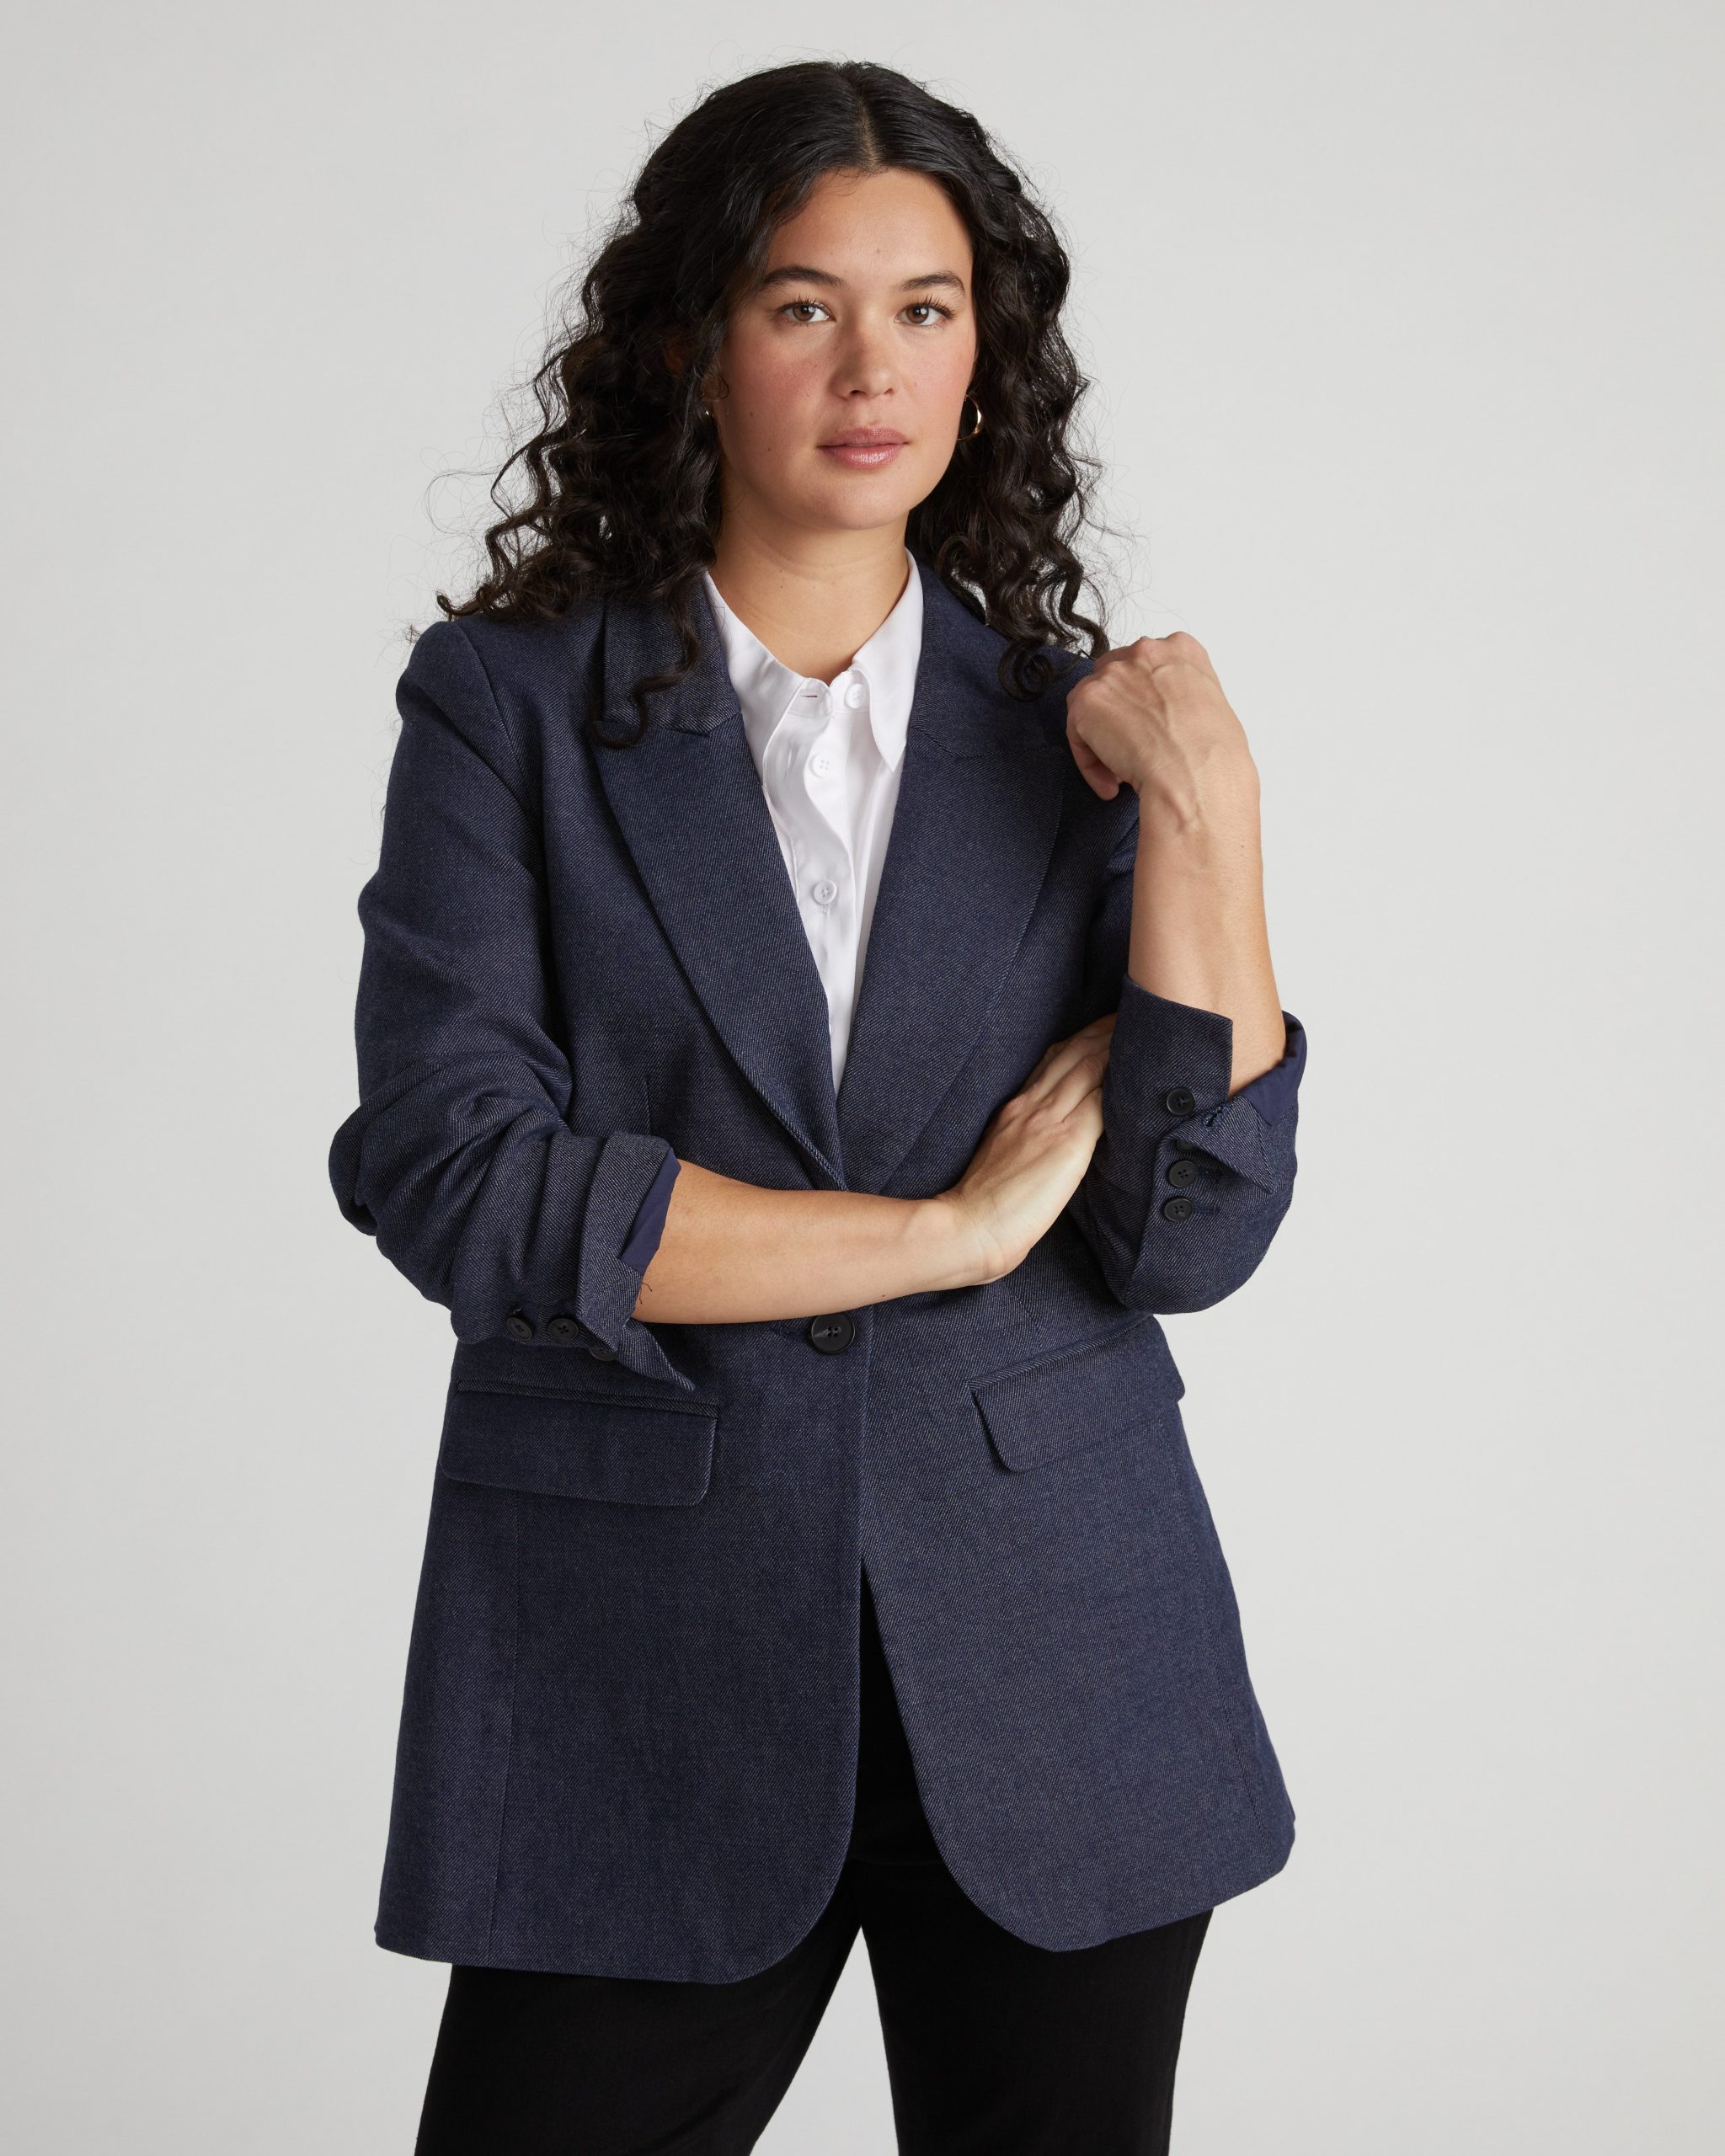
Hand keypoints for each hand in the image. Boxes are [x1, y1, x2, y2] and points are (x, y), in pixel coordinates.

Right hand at [942, 1014, 1115, 1284]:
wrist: (970, 1227)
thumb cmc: (984, 1206)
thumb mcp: (1001, 1160)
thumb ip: (1025, 1142)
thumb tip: (1051, 1144)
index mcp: (1014, 1111)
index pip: (1050, 1064)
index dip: (1078, 1042)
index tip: (1097, 1029)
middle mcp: (1031, 1107)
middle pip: (1072, 1054)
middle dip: (1100, 1031)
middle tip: (1125, 1012)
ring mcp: (1049, 1121)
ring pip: (1089, 1067)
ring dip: (1115, 1044)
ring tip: (1141, 1027)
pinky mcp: (1069, 1141)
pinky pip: (1102, 1099)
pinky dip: (1120, 1079)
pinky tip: (1140, 1069)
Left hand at [1065, 630, 1257, 829]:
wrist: (1197, 775)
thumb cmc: (1215, 755)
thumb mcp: (1213, 709)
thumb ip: (1183, 699)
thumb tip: (1169, 720)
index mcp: (1182, 649)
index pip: (1146, 668)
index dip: (1143, 703)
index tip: (1150, 730)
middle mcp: (1146, 651)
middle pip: (1114, 680)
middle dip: (1118, 717)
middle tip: (1132, 752)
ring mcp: (1115, 672)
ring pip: (1092, 706)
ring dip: (1102, 741)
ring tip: (1122, 775)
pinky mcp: (1089, 699)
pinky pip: (1077, 731)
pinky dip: (1090, 761)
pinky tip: (1112, 784)